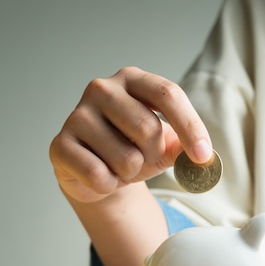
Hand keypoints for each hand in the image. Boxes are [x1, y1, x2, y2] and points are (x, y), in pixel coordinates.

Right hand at [49, 66, 212, 203]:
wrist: (95, 174)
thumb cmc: (133, 150)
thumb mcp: (164, 146)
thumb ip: (183, 146)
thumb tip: (200, 157)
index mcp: (132, 80)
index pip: (168, 94)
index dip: (191, 127)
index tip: (204, 156)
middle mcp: (102, 89)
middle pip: (148, 128)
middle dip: (152, 155)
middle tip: (140, 158)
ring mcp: (77, 115)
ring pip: (126, 158)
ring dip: (129, 173)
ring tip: (118, 166)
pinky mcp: (60, 144)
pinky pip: (99, 175)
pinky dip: (108, 185)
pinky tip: (101, 177)